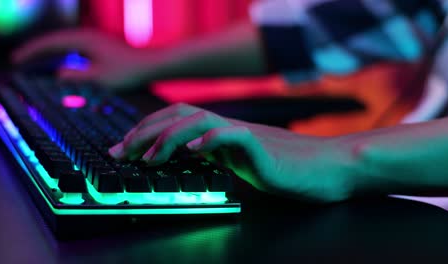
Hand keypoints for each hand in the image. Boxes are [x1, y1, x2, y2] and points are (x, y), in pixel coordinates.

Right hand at [13, 29, 150, 90]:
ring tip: (35, 60)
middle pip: (54, 41)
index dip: (31, 52)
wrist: (152, 65)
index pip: (49, 44)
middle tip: (19, 60)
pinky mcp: (102, 46)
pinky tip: (63, 62)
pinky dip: (63, 53)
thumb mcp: (99, 79)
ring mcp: (95, 40)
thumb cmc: (128, 73)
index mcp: (82, 40)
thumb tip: (57, 75)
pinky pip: (75, 47)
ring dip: (49, 52)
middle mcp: (87, 36)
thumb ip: (76, 77)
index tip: (16, 61)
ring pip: (64, 43)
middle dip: (36, 51)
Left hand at [108, 103, 353, 202]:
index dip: (147, 131)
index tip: (124, 148)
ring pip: (200, 121)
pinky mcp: (262, 147)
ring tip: (149, 156)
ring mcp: (245, 135)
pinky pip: (233, 136)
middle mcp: (229, 128)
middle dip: (145, 131)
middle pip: (180, 115)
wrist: (325, 168)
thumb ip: (217, 157)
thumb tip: (187, 159)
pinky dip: (211, 139)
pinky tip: (194, 150)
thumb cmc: (285, 168)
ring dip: (169, 137)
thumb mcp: (240, 163)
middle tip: (122, 150)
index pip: (177, 121)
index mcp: (221, 134)